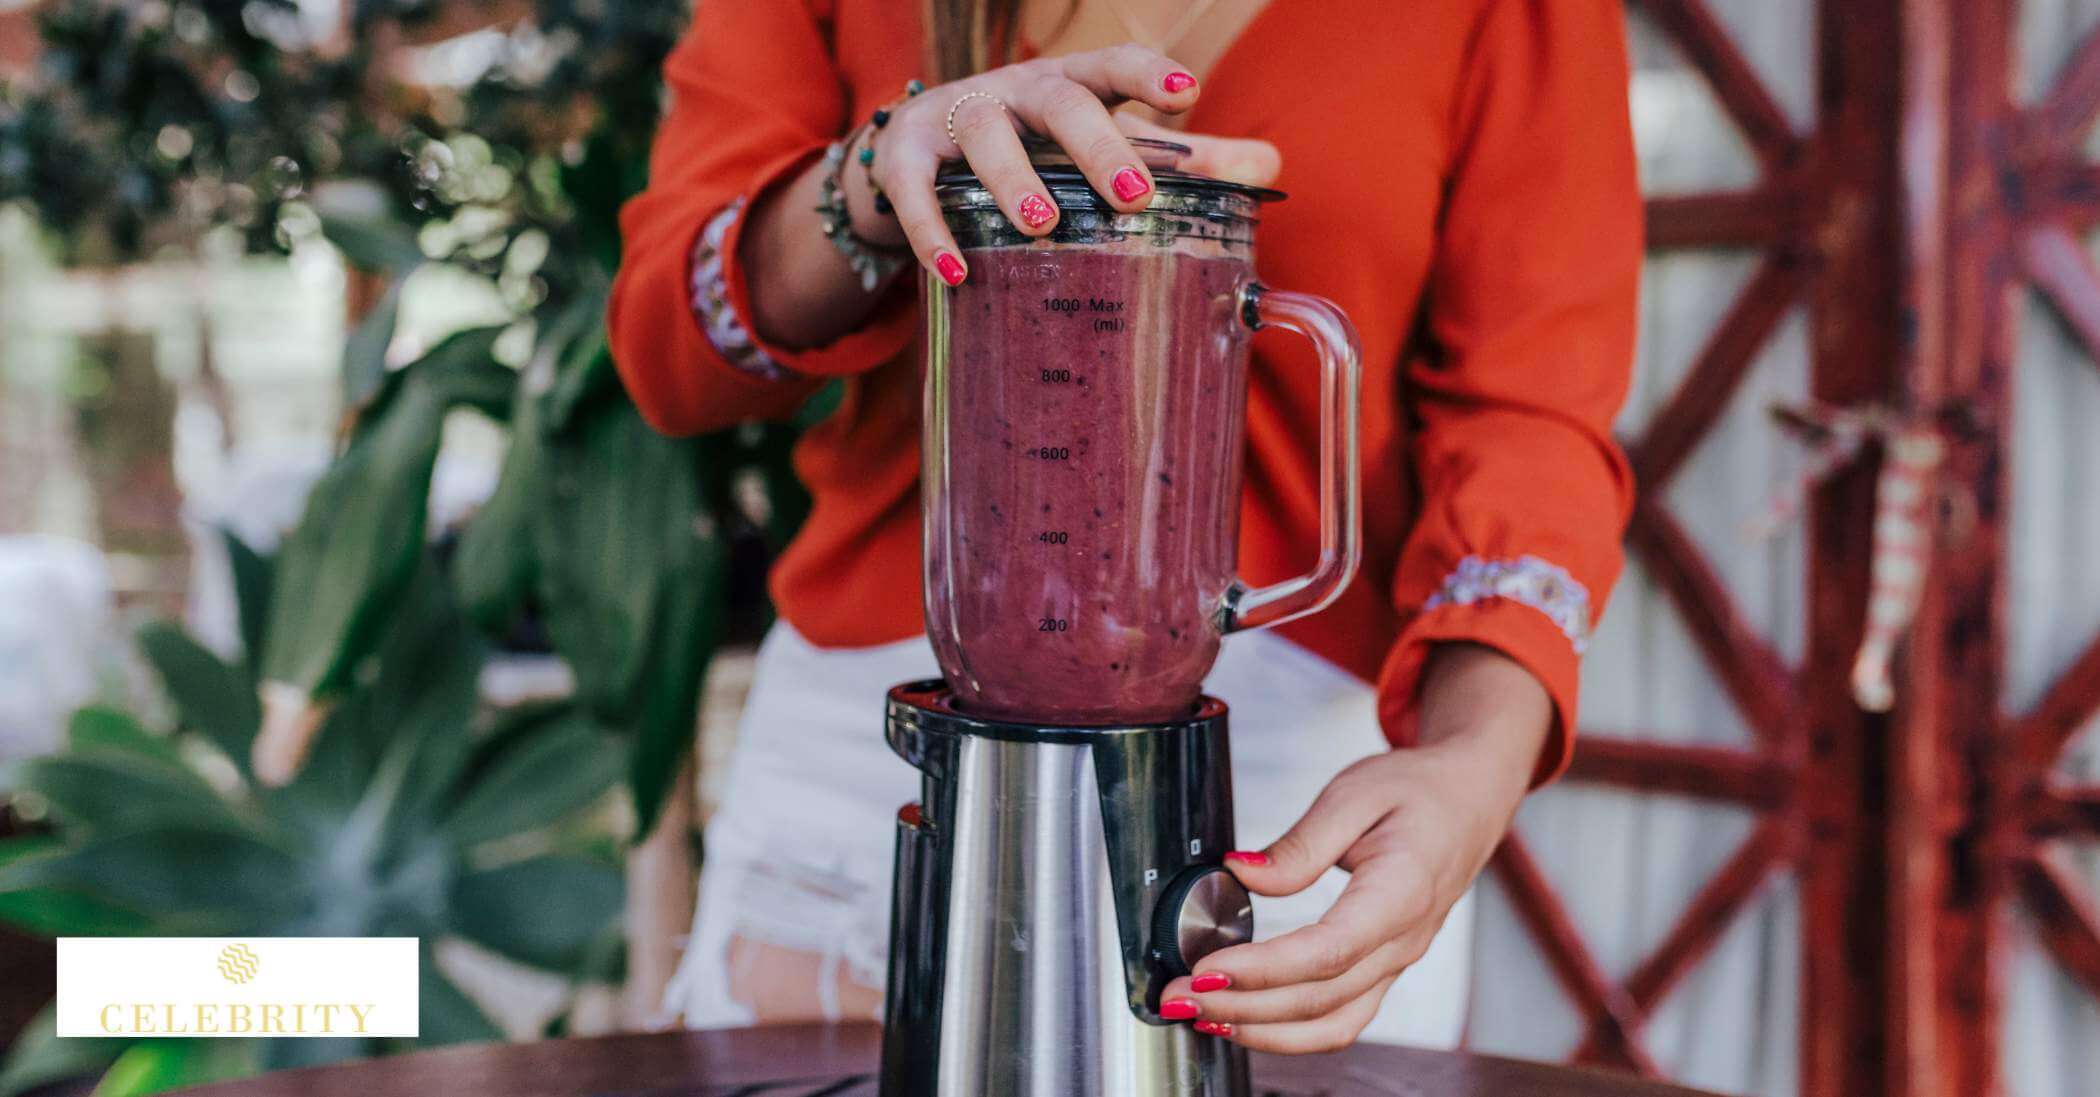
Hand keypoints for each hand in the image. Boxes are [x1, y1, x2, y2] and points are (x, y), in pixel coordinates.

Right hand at [845, 44, 1279, 281]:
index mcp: (1074, 85)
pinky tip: (957, 270)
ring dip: (1015, 179)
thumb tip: (1269, 166)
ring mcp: (957, 116)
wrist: (918, 158)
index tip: (1188, 94)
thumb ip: (1185, 161)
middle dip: (1096, 143)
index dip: (1150, 76)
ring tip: (1043, 226)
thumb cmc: (1034, 151)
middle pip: (1061, 100)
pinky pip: (914, 187)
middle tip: (1132, 193)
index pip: (1115, 66)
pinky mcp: (904, 155)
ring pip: (986, 133)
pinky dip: (932, 228)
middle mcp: (1018, 91)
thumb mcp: (1103, 147)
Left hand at [1158, 643, 1552, 1051]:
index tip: (1208, 969)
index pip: (1328, 951)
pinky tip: (1243, 1020)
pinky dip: (1289, 1032)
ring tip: (1201, 1017)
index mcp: (1401, 893)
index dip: (1264, 969)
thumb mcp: (1355, 792)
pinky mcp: (1383, 969)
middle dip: (1243, 1006)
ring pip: (1331, 1024)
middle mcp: (1403, 941)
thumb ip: (1300, 843)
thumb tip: (1240, 873)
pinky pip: (1340, 1019)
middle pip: (1320, 998)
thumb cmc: (1418, 791)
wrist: (1469, 801)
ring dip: (1262, 1031)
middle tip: (1178, 997)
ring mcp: (1396, 963)